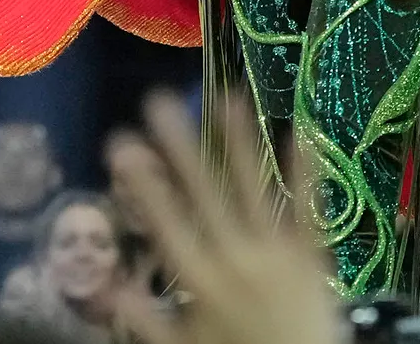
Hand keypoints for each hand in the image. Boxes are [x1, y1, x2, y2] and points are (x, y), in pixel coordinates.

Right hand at [111, 92, 340, 343]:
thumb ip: (146, 320)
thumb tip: (107, 288)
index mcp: (201, 282)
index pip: (166, 223)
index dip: (143, 183)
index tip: (121, 144)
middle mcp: (235, 260)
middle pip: (204, 195)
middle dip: (179, 147)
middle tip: (158, 101)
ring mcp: (276, 255)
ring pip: (253, 190)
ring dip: (240, 143)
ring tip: (227, 97)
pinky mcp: (312, 258)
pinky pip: (308, 211)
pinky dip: (304, 173)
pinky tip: (298, 132)